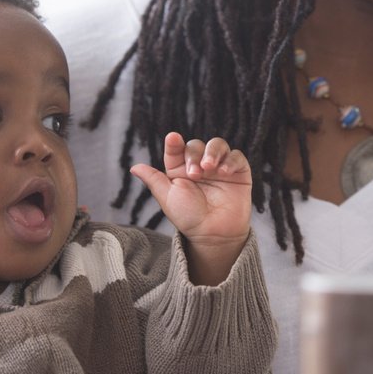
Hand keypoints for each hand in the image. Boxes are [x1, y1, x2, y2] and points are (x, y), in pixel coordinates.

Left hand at [130, 132, 251, 285]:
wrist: (212, 235)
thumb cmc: (188, 217)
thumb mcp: (167, 197)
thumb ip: (153, 179)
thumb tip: (134, 167)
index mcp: (181, 169)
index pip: (177, 148)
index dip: (174, 143)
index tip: (173, 139)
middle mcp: (200, 166)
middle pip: (197, 145)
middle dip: (194, 155)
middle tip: (195, 174)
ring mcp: (219, 168)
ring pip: (217, 145)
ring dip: (212, 152)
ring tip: (209, 167)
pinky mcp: (238, 173)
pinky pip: (236, 157)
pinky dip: (230, 160)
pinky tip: (224, 172)